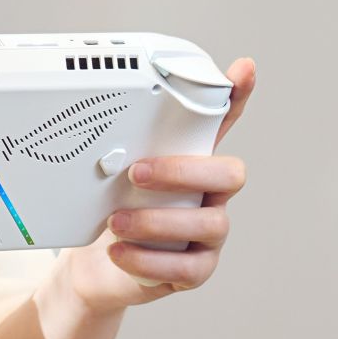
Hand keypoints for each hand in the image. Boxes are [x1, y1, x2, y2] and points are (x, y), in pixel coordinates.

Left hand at [62, 57, 254, 311]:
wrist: (96, 265)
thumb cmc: (113, 208)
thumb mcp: (114, 171)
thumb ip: (117, 145)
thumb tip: (94, 109)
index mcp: (193, 161)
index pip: (225, 124)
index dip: (238, 98)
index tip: (243, 69)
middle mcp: (210, 194)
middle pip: (229, 174)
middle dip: (182, 171)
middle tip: (136, 173)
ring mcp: (208, 233)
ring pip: (209, 223)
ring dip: (156, 221)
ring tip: (115, 221)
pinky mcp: (196, 269)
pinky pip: (187, 268)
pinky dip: (148, 260)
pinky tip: (120, 251)